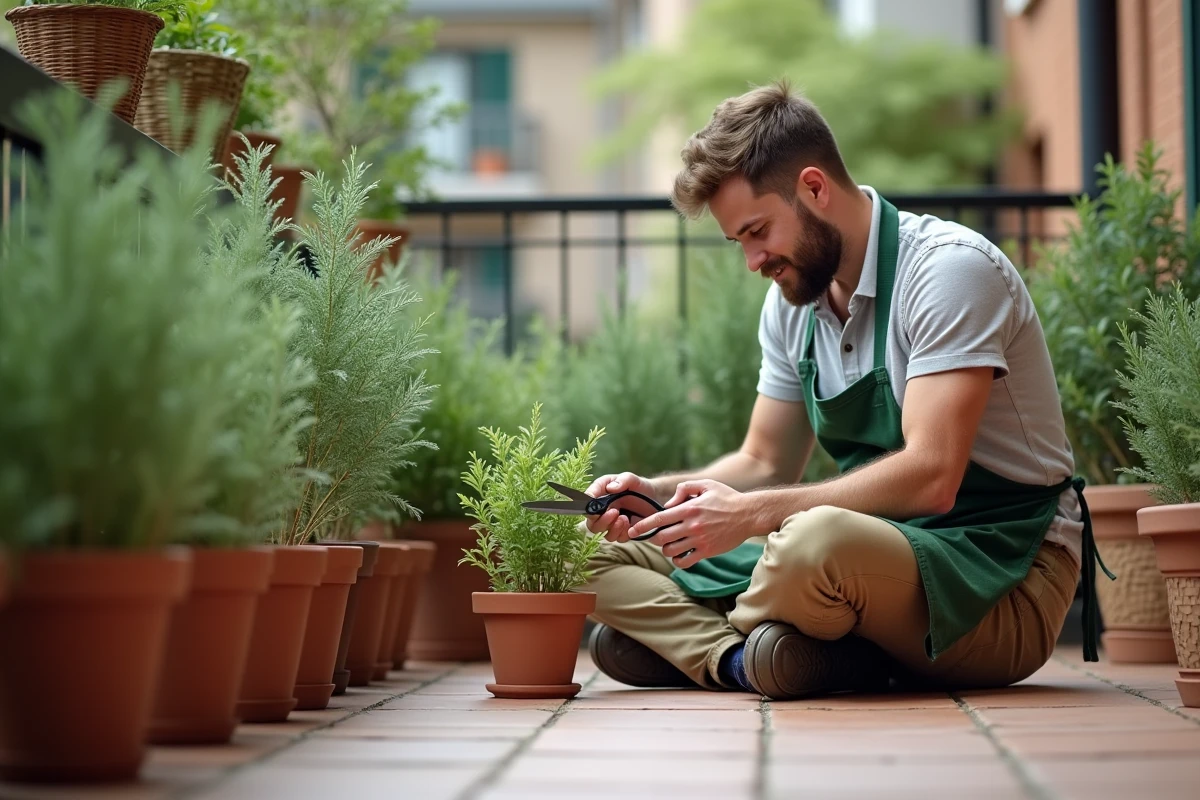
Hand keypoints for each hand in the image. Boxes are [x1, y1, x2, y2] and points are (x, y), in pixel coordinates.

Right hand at [584, 472, 659, 542]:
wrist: (654, 497)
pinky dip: (623, 533)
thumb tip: (611, 488)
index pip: (586, 506)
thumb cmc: (638, 486)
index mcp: (599, 496)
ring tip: (625, 518)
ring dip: (613, 528)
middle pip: (592, 525)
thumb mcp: (631, 479)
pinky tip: (630, 524)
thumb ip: (623, 480)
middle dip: (602, 521)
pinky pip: (618, 539)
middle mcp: (602, 511)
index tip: (598, 508)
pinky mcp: (622, 532)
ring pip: (603, 534)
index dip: (588, 510)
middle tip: (615, 512)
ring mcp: (612, 524)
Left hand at [627, 480, 749, 568]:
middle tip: (654, 536)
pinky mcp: (707, 551)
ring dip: (665, 549)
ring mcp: (699, 540)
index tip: (632, 530)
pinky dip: (678, 560)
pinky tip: (680, 554)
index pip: (659, 519)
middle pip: (661, 537)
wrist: (749, 514)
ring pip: (670, 550)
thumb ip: (684, 489)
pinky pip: (684, 561)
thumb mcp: (705, 485)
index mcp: (689, 508)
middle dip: (653, 538)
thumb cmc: (726, 497)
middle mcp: (692, 525)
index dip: (642, 525)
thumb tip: (668, 504)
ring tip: (670, 544)